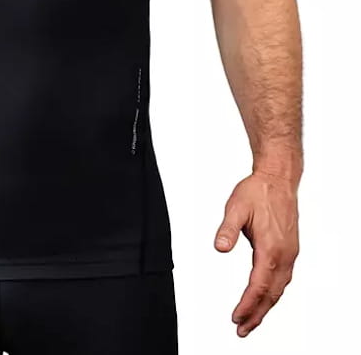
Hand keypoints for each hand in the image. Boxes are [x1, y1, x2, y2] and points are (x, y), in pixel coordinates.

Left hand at [214, 171, 298, 336]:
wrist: (278, 180)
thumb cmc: (257, 191)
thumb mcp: (235, 207)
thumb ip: (227, 229)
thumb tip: (220, 248)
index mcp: (271, 248)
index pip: (259, 285)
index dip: (247, 304)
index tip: (236, 317)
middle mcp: (284, 255)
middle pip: (271, 294)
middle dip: (257, 314)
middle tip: (242, 330)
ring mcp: (289, 253)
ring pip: (279, 288)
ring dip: (265, 306)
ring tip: (251, 320)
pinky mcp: (289, 249)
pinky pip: (282, 278)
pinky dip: (273, 293)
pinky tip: (264, 297)